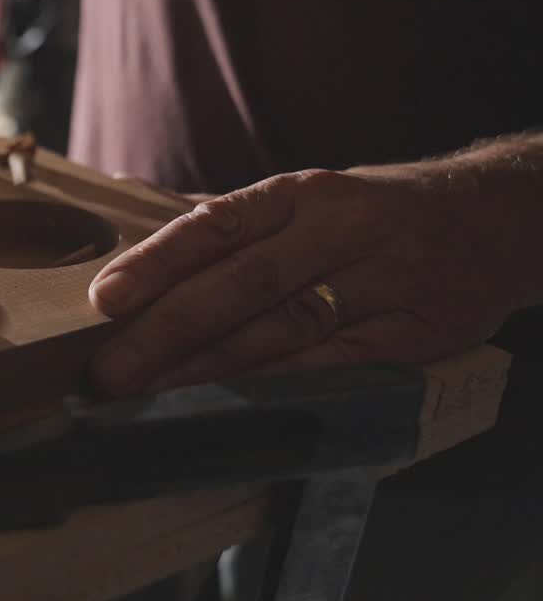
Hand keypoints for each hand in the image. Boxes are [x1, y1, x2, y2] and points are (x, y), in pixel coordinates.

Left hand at [87, 162, 530, 396]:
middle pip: (243, 283)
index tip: (104, 298)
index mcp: (301, 194)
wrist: (495, 218)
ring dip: (210, 369)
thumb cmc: (372, 213)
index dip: (157, 261)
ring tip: (149, 397)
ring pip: (284, 330)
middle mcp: (338, 231)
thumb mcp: (306, 197)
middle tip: (108, 370)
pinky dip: (277, 388)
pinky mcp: (414, 335)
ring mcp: (381, 283)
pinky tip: (227, 406)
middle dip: (168, 329)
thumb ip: (226, 218)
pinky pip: (334, 367)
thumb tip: (133, 211)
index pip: (217, 223)